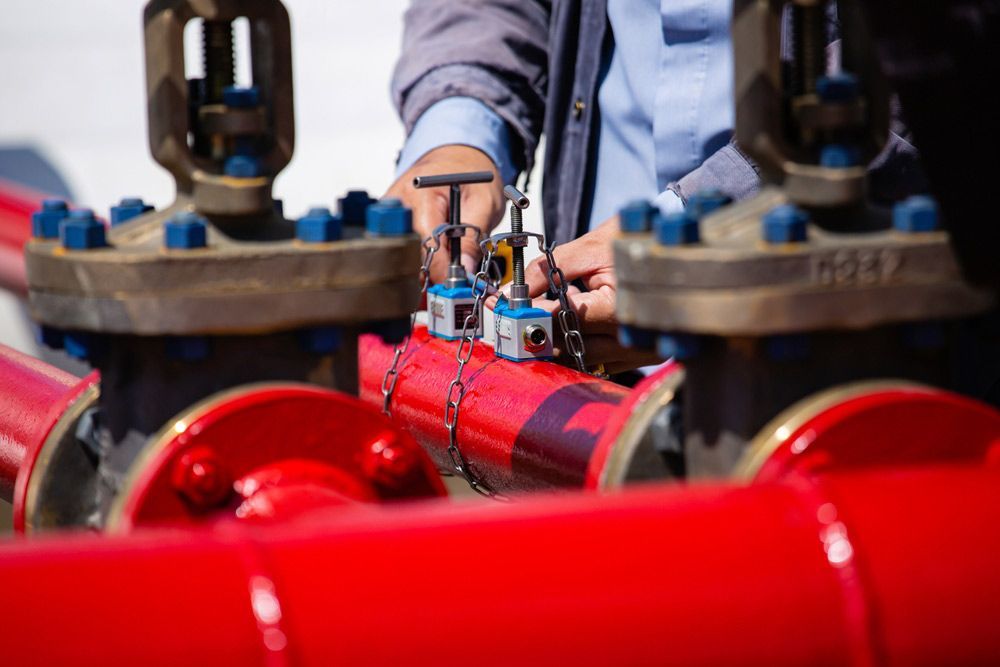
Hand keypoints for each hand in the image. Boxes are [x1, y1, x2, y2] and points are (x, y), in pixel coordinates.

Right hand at [384, 145, 504, 281]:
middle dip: (431, 272)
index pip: (425, 240)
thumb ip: (473, 237)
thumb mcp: (484, 202)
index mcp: (421, 191)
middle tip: (452, 285)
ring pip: (402, 254)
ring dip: (424, 268)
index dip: (440, 268)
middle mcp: (399, 202)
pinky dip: (418, 260)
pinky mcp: (391, 222)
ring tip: (445, 271)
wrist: (456, 156)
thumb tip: (464, 271)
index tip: (454, 285)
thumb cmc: (469, 172)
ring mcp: (391, 213)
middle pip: (408, 251)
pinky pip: (401, 249)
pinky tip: (434, 261)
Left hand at [518, 216, 661, 373]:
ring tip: (554, 311)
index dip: (531, 314)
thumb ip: (547, 271)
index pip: (564, 319)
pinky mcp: (642, 357)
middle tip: (517, 315)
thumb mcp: (588, 248)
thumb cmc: (634, 241)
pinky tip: (579, 321)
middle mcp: (633, 337)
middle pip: (569, 345)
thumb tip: (512, 294)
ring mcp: (640, 352)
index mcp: (621, 308)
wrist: (675, 246)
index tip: (507, 308)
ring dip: (560, 340)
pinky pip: (601, 361)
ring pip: (582, 357)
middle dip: (540, 329)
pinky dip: (583, 345)